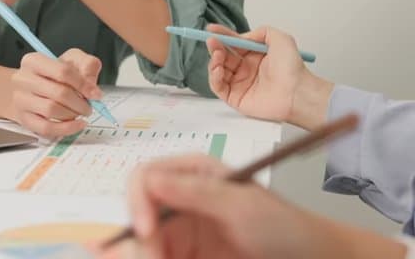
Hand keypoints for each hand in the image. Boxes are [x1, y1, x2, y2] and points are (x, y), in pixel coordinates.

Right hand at [9, 48, 101, 137]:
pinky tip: (76, 124)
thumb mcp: (71, 60)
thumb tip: (91, 86)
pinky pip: (46, 128)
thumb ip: (87, 65)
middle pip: (58, 93)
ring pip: (51, 111)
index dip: (83, 84)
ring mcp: (21, 100)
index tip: (95, 94)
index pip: (62, 71)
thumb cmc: (51, 74)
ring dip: (72, 114)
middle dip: (80, 103)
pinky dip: (66, 129)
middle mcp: (23, 79)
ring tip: (79, 112)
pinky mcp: (24, 118)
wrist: (28, 88)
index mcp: (34, 61)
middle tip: (89, 106)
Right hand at [94, 155, 329, 258]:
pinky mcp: (187, 256)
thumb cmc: (287, 227)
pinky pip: (160, 256)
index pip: (144, 179)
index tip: (147, 232)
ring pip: (144, 243)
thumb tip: (151, 180)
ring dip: (144, 254)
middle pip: (138, 216)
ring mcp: (182, 232)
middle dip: (140, 241)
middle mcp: (181, 200)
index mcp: (192, 174)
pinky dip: (154, 258)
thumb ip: (198, 192)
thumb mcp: (244, 206)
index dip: (137, 203)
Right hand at [205, 24, 331, 129]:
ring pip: (217, 71)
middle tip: (212, 42)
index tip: (212, 29)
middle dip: (215, 47)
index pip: (233, 44)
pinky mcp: (235, 98)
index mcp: (254, 56)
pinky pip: (218, 87)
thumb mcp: (280, 39)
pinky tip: (218, 69)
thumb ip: (260, 32)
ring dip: (214, 61)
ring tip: (218, 56)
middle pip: (223, 56)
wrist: (297, 92)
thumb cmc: (292, 69)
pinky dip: (213, 77)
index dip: (223, 36)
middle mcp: (245, 69)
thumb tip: (242, 37)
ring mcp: (239, 84)